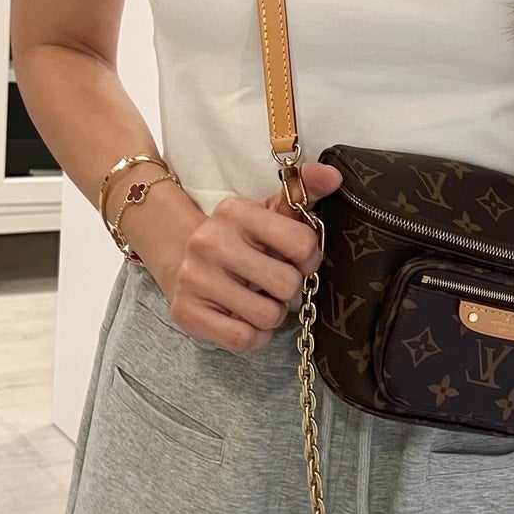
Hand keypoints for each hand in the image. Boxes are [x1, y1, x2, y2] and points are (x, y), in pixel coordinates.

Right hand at [143, 162, 342, 352]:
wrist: (180, 259)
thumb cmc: (239, 240)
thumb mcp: (268, 213)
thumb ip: (302, 192)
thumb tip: (334, 175)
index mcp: (236, 212)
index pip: (302, 242)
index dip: (309, 258)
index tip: (298, 260)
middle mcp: (212, 242)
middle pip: (287, 284)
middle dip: (289, 289)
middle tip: (275, 284)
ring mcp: (195, 278)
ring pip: (267, 316)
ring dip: (272, 314)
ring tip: (259, 300)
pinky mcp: (187, 312)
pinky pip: (243, 339)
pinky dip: (255, 336)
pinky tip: (246, 320)